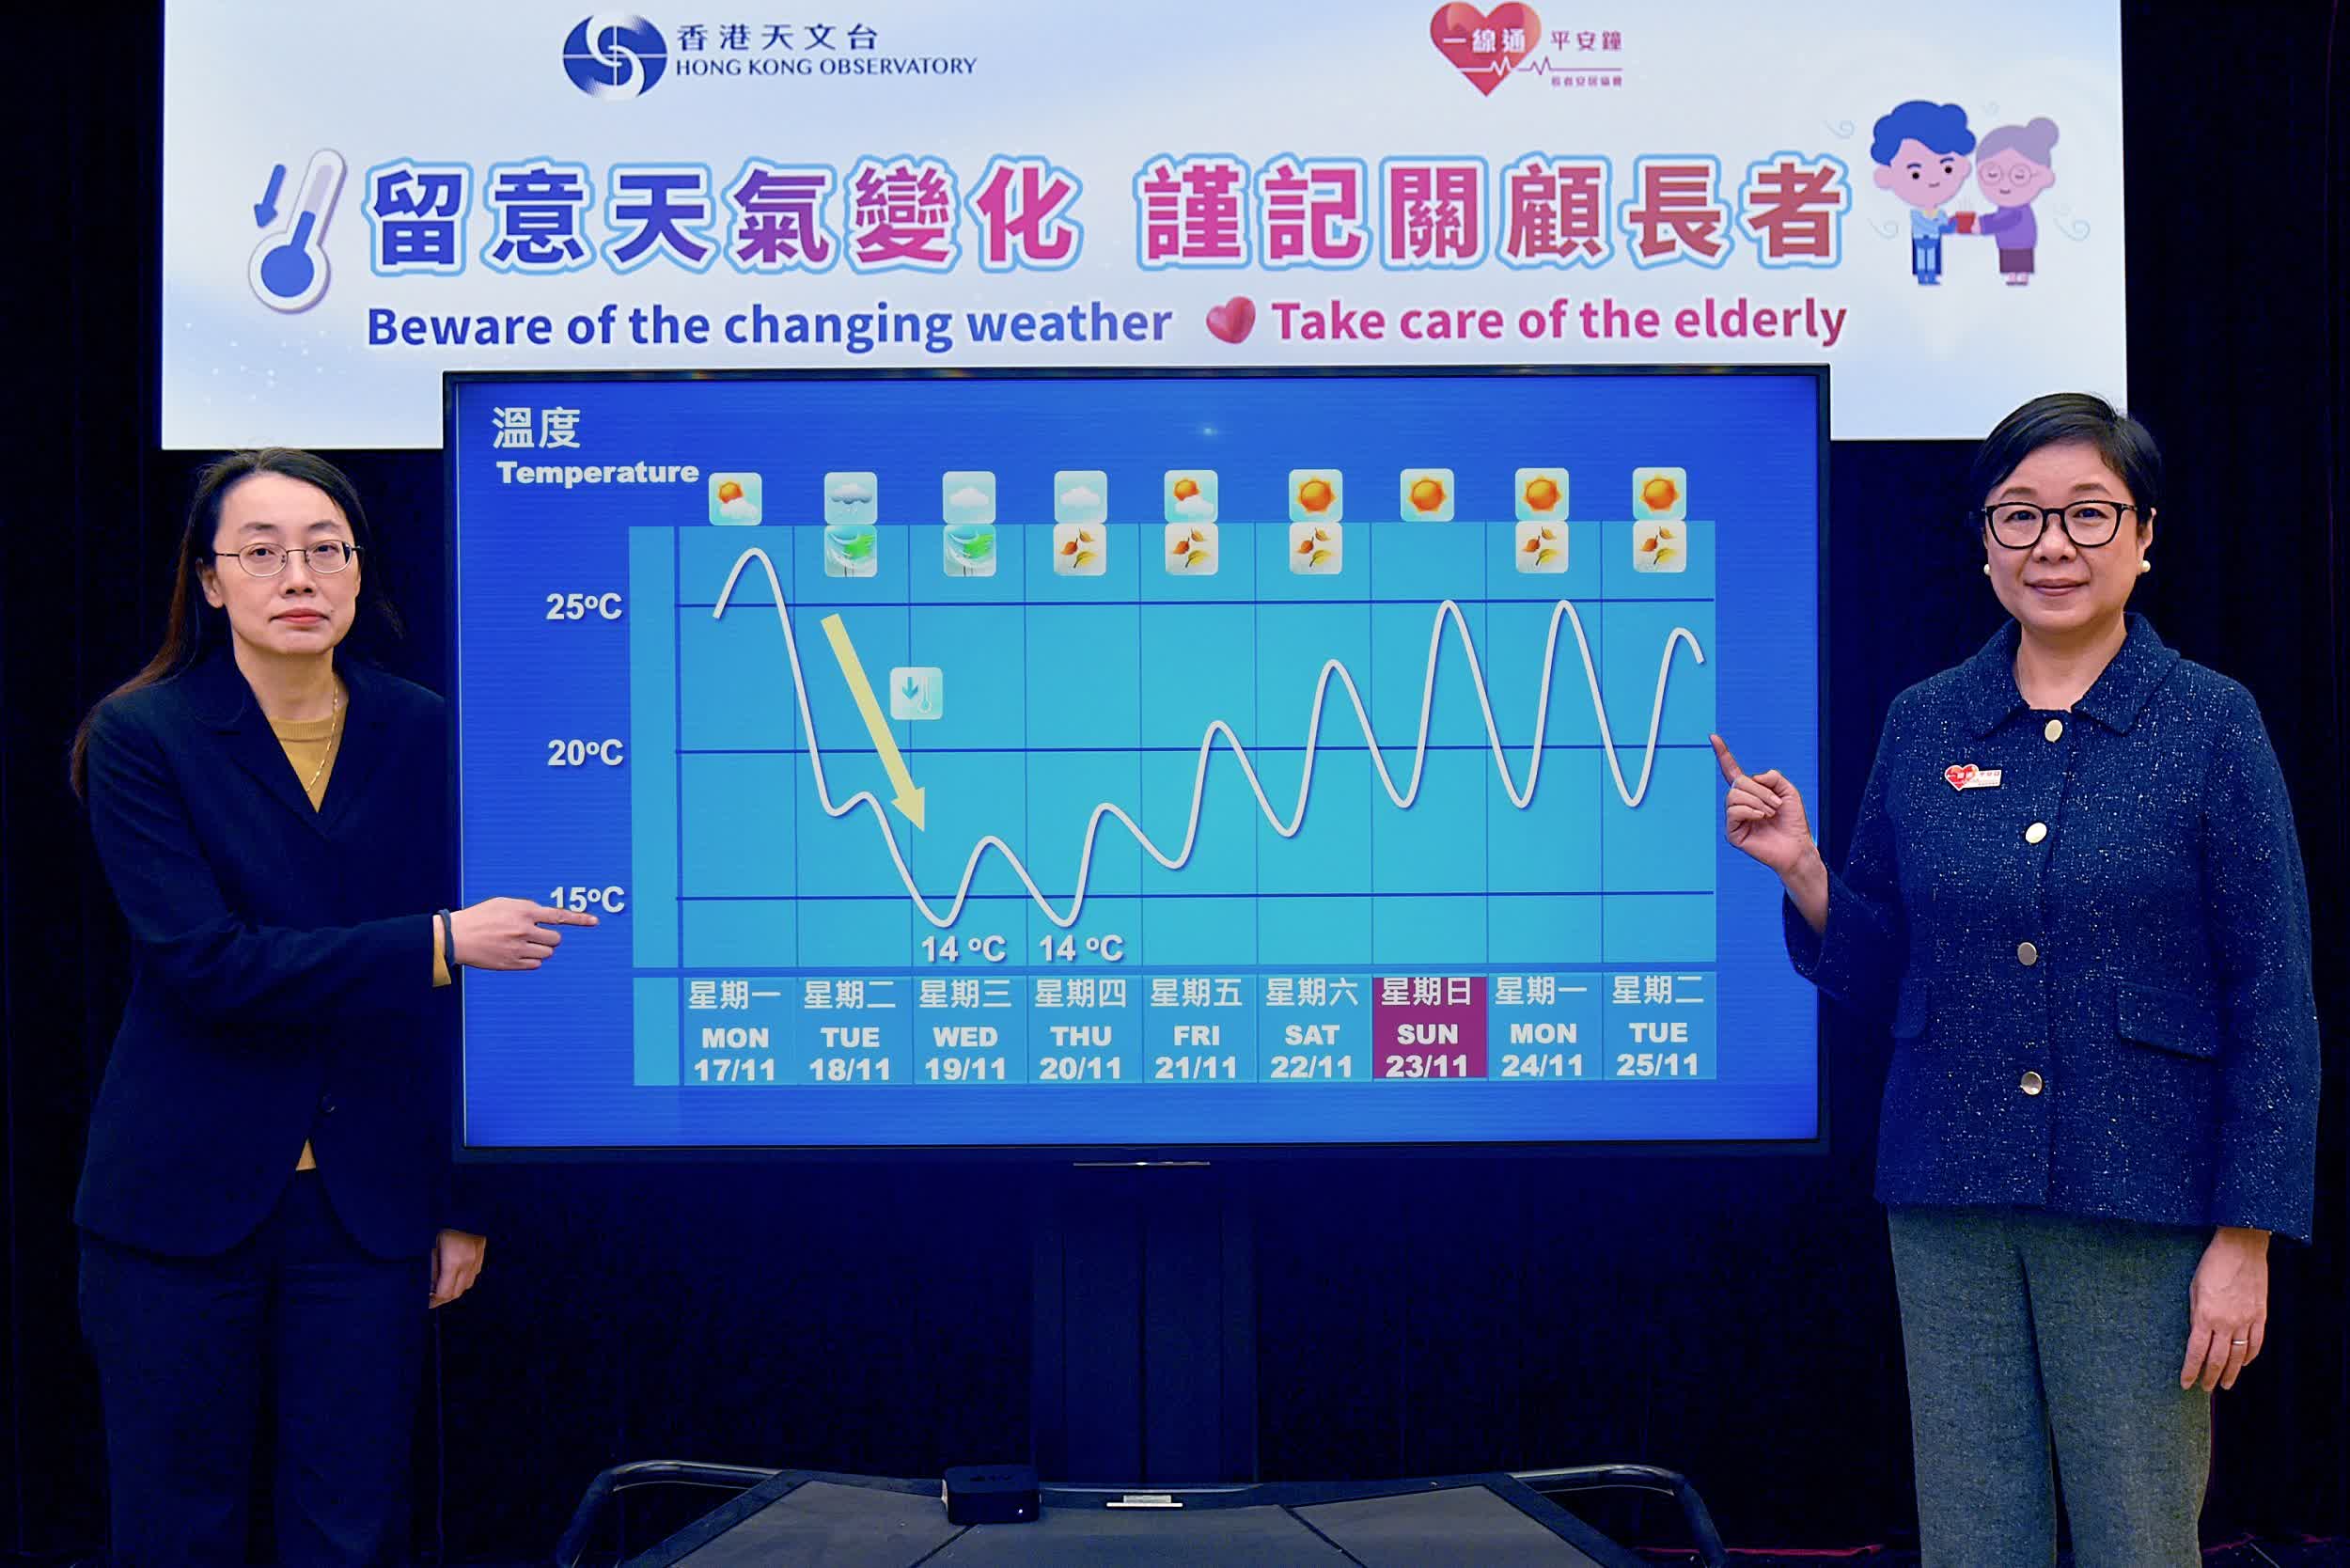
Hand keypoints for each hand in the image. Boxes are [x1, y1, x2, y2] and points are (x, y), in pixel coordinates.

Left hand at [431, 1229, 486, 1308]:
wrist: (463, 1209)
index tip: (428, 1303)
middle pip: (457, 1292)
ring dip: (455, 1288)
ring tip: (444, 1286)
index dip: (435, 1300)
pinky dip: (464, 1278)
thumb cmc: (442, 1227)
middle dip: (444, 1298)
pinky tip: (456, 1273)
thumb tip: (432, 1289)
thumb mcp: (432, 1250)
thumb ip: (434, 1271)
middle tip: (434, 1299)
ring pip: (467, 1284)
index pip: (445, 1292)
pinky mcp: (481, 1254)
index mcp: (453, 1262)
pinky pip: (473, 1273)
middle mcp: (468, 1264)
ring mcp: (477, 1259)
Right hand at [449, 897, 596, 970]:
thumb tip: (546, 915)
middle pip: (556, 939)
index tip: (594, 922)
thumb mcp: (504, 904)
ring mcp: (518, 948)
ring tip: (522, 944)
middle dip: (549, 937)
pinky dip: (531, 960)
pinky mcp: (512, 964)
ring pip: (547, 953)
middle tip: (535, 935)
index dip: (579, 919)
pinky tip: (516, 953)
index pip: (559, 915)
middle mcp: (524, 930)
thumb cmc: (480, 917)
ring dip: (540, 950)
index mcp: (524, 911)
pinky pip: (535, 965)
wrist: (456, 936)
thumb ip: (527, 909)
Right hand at [1710, 735, 1818, 876]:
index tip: (1713, 737)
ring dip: (1757, 801)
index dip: (1723, 754)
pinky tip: (1760, 817)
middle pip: (1738, 782)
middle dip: (1760, 790)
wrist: (1797, 847)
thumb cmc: (1793, 822)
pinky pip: (1734, 811)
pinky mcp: (1733, 832)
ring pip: (1735, 795)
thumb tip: (1752, 778)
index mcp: (1750, 792)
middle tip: (1777, 804)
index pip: (1732, 770)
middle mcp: (1739, 803)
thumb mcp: (1789, 791)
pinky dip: (1749, 811)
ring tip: (1770, 813)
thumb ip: (1773, 778)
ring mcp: (1734, 818)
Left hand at [2181, 1226, 2267, 1390]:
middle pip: (2218, 1359)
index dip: (2191, 1371)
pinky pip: (2255, 1343)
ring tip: (2225, 1384)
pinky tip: (2243, 1364)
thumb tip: (2196, 1334)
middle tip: (2206, 1389)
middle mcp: (2226, 1323)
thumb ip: (2196, 1314)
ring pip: (2238, 1356)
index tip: (2186, 1384)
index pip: (2196, 1352)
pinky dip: (2249, 1356)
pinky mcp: (2260, 1316)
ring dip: (2231, 1373)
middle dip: (2210, 1377)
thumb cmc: (2212, 1264)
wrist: (2241, 1248)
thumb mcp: (2194, 1288)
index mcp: (2205, 1316)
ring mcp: (2246, 1321)